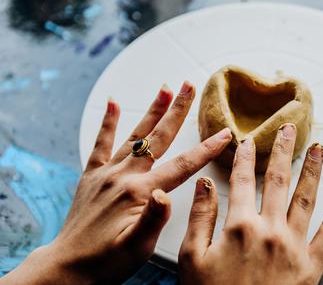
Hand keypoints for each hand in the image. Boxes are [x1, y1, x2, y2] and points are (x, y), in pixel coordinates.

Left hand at [1, 82, 231, 284]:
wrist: (68, 268)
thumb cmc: (106, 262)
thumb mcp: (137, 248)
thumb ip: (154, 219)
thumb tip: (167, 195)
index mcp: (139, 193)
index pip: (182, 166)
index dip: (206, 149)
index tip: (224, 133)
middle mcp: (123, 177)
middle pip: (158, 138)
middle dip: (177, 111)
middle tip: (189, 86)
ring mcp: (106, 174)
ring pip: (134, 136)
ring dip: (152, 111)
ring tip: (165, 89)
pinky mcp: (92, 177)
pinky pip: (100, 144)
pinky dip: (107, 122)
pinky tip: (112, 104)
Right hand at [179, 124, 322, 284]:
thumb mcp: (191, 260)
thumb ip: (199, 219)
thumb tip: (203, 185)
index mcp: (240, 226)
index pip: (242, 181)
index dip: (244, 158)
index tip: (247, 140)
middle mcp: (270, 229)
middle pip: (278, 180)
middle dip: (283, 151)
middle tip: (289, 128)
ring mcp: (294, 246)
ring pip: (307, 198)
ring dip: (314, 170)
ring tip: (319, 147)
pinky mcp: (312, 266)